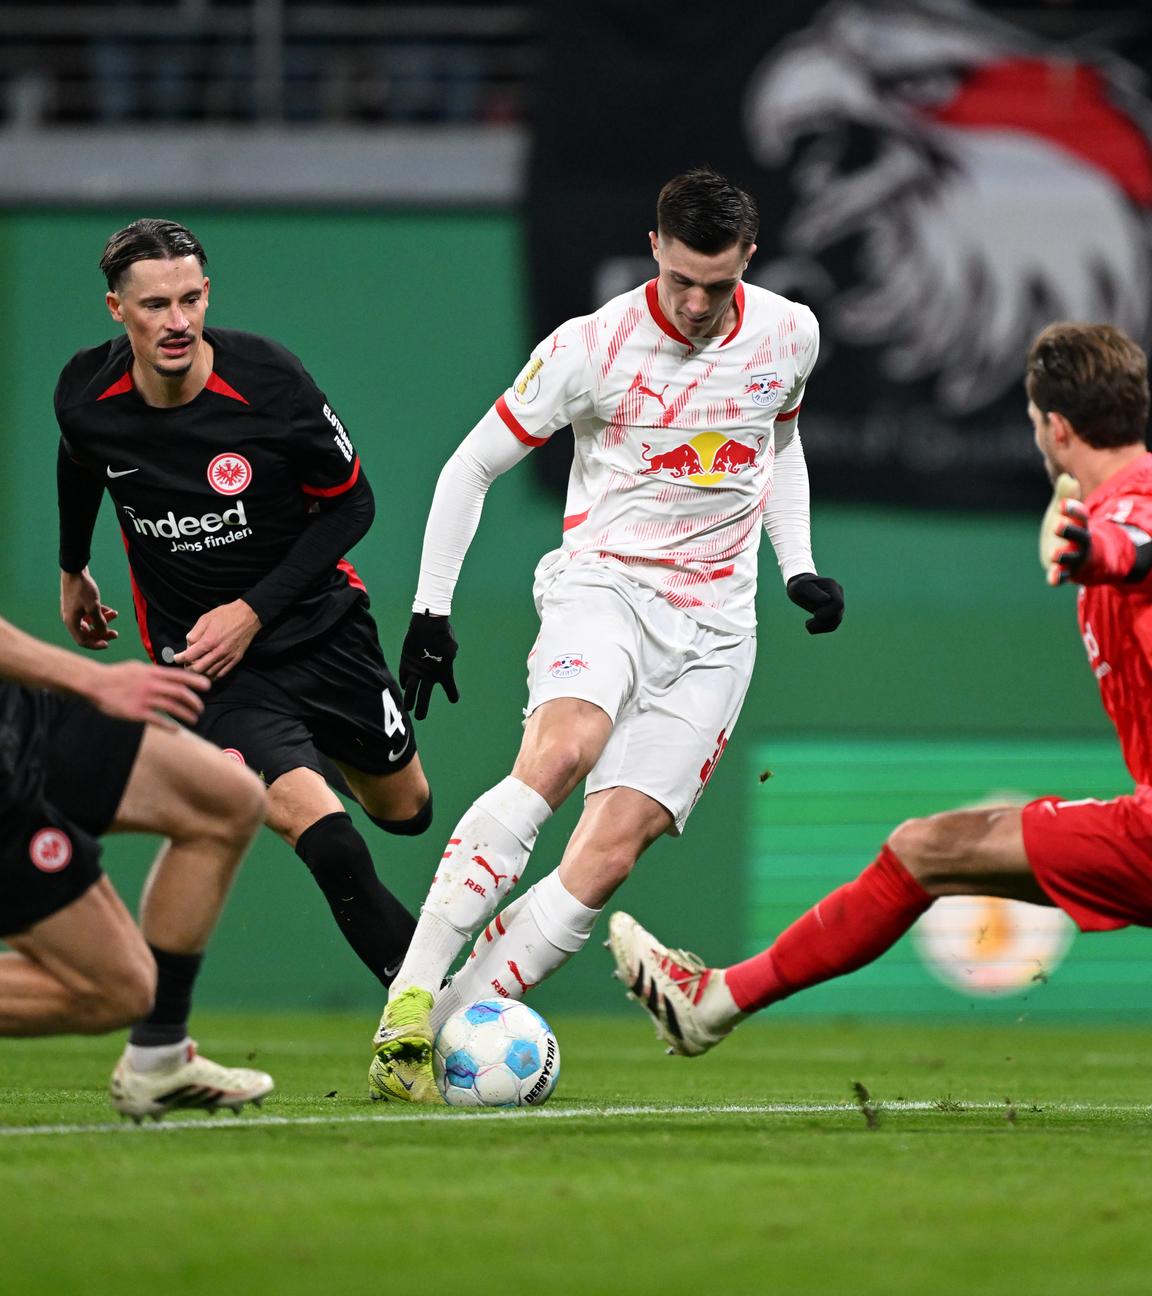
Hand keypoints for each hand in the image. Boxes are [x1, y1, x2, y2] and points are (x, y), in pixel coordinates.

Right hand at [60, 568, 118, 649]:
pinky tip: (112, 611)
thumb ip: (99, 622)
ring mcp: (74, 611)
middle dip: (102, 633)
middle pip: (87, 632)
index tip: (108, 644)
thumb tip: (104, 632)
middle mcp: (71, 618)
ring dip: (103, 621)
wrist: (74, 570)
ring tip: (115, 615)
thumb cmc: (83, 589)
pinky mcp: (78, 604)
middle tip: (116, 633)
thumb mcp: (94, 607)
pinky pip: (90, 613)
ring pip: (90, 622)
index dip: (95, 644)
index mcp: (71, 622)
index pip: (82, 640)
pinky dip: (100, 613)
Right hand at [84, 659, 209, 729]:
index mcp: (152, 672)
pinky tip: (176, 729)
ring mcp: (144, 698)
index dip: (195, 681)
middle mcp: (151, 684)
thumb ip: (153, 672)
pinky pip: (157, 720)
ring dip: (186, 714)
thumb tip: (167, 675)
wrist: (94, 683)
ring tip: (194, 719)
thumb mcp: (137, 667)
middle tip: (200, 708)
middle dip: (194, 702)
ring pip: (172, 707)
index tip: (207, 686)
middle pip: (180, 693)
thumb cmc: (115, 675)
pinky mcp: (135, 712)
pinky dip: (169, 725)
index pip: (179, 676)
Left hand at [174, 599, 260, 678]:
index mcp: (209, 641)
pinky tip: (208, 670)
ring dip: (200, 672)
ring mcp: (228, 657)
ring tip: (196, 666)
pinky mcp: (236, 659)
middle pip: (197, 669)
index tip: (176, 658)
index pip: (189, 656)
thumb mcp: (205, 619)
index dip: (179, 659)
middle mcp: (218, 652)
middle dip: (188, 668)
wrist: (248, 616)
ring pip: (209, 673)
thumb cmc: (226, 615)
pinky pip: (221, 674)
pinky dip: (212, 675)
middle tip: (186, 663)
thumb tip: (188, 646)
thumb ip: (194, 633)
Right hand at [400, 611, 458, 719]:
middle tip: (420, 717)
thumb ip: (447, 660)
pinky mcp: (406, 662)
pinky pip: (403, 676)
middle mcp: (429, 675)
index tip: (455, 699)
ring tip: (407, 708)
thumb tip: (441, 664)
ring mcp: (416, 670)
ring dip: (409, 700)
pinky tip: (404, 686)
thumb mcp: (451, 649)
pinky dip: (404, 681)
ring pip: (410, 691)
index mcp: (444, 672)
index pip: (450, 689)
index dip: (453, 694)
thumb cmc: (444, 635)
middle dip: (423, 708)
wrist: (428, 624)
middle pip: (425, 697)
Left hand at [786, 573, 844, 634]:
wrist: (799, 588)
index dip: (828, 613)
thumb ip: (812, 592)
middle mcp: (838, 594)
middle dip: (822, 622)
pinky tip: (811, 626)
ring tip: (807, 625)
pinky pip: (832, 624)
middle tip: (807, 624)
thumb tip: (827, 599)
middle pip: (837, 615)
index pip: (838, 603)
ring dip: (821, 627)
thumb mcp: (800, 587)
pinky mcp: (834, 612)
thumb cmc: (798, 586)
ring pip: (836, 621)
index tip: (815, 614)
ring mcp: (837, 604)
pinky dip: (821, 628)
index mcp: (831, 585)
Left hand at [1047, 499, 1090, 585]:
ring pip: (1071, 557)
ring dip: (1063, 555)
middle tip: (1057, 525)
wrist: (1084, 555)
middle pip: (1078, 535)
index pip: (1080, 514)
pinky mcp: (1067, 571)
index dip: (1072, 509)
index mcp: (1080, 523)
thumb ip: (1064, 496)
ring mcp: (1075, 557)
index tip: (1063, 503)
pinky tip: (1051, 579)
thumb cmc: (1070, 527)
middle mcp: (1081, 540)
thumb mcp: (1065, 511)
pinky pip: (1063, 575)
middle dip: (1068, 530)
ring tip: (1053, 553)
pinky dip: (1058, 577)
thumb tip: (1067, 477)